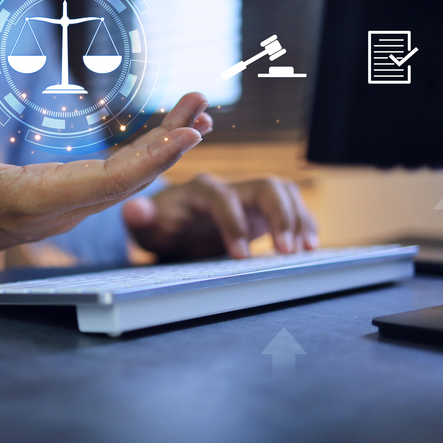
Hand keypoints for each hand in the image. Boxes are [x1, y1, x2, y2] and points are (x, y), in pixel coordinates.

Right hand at [0, 64, 209, 270]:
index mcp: (34, 200)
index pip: (106, 181)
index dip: (150, 160)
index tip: (187, 135)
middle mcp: (62, 208)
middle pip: (130, 179)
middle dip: (170, 145)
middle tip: (202, 108)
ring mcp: (68, 207)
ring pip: (128, 181)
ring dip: (163, 149)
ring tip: (196, 115)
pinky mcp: (67, 200)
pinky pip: (117, 180)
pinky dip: (144, 156)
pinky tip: (164, 137)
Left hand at [122, 174, 318, 260]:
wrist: (174, 225)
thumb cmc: (161, 226)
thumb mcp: (147, 226)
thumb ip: (141, 218)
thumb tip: (132, 210)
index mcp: (199, 191)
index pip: (222, 198)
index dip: (233, 223)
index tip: (239, 255)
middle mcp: (229, 188)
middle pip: (263, 187)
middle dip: (278, 215)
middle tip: (286, 251)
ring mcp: (249, 197)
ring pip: (282, 192)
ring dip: (297, 219)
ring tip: (302, 251)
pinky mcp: (264, 210)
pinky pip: (292, 205)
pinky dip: (304, 222)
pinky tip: (310, 246)